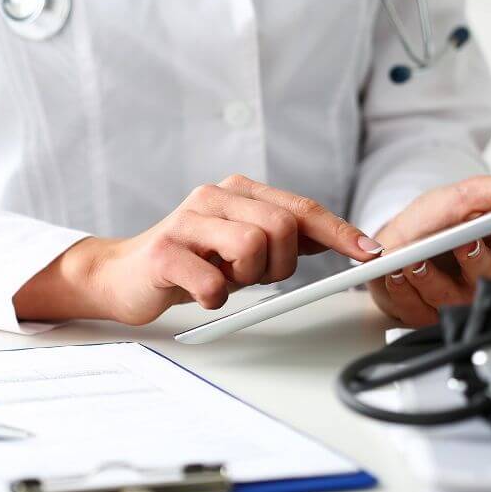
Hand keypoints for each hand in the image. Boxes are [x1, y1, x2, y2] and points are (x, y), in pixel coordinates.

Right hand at [14, 175, 385, 324]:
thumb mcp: (239, 246)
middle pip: (281, 229)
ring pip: (252, 248)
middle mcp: (213, 197)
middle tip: (252, 277)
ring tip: (223, 280)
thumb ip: (281, 239)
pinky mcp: (165, 250)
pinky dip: (215, 298)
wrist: (123, 275)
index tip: (367, 253)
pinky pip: (214, 283)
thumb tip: (338, 240)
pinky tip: (200, 293)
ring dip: (246, 279)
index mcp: (236, 192)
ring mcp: (186, 220)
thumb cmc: (187, 262)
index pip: (300, 208)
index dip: (339, 232)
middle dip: (279, 265)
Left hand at [368, 168, 490, 326]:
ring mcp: (452, 299)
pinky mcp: (422, 314)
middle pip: (490, 277)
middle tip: (465, 242)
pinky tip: (396, 274)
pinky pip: (415, 308)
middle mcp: (480, 279)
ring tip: (414, 260)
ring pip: (449, 296)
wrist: (386, 244)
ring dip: (429, 276)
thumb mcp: (463, 197)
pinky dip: (403, 288)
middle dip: (476, 259)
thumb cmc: (430, 223)